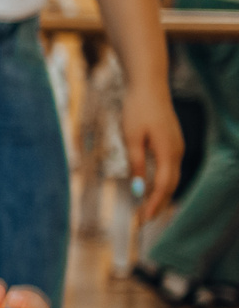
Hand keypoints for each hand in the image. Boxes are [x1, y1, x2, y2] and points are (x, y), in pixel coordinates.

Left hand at [119, 69, 185, 223]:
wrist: (149, 85)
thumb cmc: (137, 109)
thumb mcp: (131, 137)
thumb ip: (136, 162)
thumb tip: (137, 189)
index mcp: (168, 151)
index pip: (162, 186)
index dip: (153, 204)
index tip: (142, 220)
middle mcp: (177, 151)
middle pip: (170, 185)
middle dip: (158, 204)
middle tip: (144, 221)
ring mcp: (177, 145)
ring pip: (172, 177)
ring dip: (161, 194)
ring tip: (148, 209)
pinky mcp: (172, 141)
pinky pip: (170, 168)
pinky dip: (163, 182)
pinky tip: (152, 188)